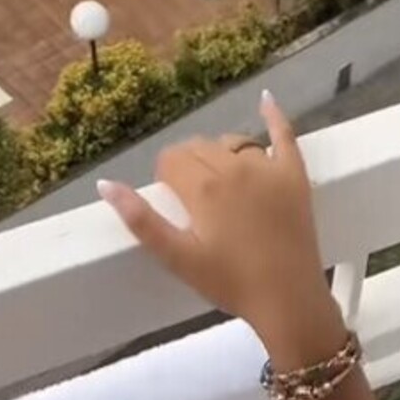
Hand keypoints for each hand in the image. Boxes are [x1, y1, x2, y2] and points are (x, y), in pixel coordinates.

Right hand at [96, 91, 326, 335]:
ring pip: (232, 143)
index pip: (171, 160)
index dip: (167, 180)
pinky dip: (274, 116)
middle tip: (196, 204)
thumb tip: (104, 184)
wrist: (289, 301)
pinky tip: (265, 98)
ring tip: (223, 187)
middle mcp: (235, 166)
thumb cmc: (230, 284)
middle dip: (190, 167)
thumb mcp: (178, 258)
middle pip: (199, 147)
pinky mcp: (295, 176)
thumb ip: (141, 220)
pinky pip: (284, 135)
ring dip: (221, 156)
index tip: (175, 205)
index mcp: (203, 186)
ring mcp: (268, 168)